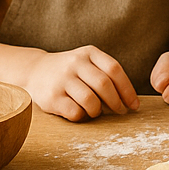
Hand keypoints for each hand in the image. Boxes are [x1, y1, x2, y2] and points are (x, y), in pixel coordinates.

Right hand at [22, 45, 139, 121]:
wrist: (34, 71)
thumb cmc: (70, 71)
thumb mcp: (87, 62)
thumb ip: (106, 74)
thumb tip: (130, 101)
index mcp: (89, 53)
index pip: (114, 70)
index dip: (127, 89)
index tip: (134, 105)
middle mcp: (75, 63)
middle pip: (104, 85)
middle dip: (116, 102)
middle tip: (120, 112)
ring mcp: (62, 79)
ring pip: (90, 100)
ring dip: (98, 111)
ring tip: (96, 112)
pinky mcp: (52, 97)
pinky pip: (75, 112)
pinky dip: (82, 116)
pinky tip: (80, 113)